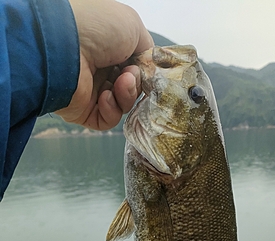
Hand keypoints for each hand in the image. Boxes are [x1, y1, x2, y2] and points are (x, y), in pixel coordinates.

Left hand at [56, 0, 152, 129]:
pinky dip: (112, 110)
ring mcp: (91, 91)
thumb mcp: (133, 26)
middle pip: (132, 88)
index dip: (144, 72)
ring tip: (120, 83)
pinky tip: (105, 96)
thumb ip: (147, 50)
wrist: (64, 45)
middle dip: (136, 84)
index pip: (135, 68)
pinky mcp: (83, 112)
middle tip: (130, 74)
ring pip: (123, 105)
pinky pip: (107, 120)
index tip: (148, 70)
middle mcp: (100, 69)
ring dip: (127, 95)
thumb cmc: (97, 28)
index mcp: (109, 48)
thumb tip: (150, 69)